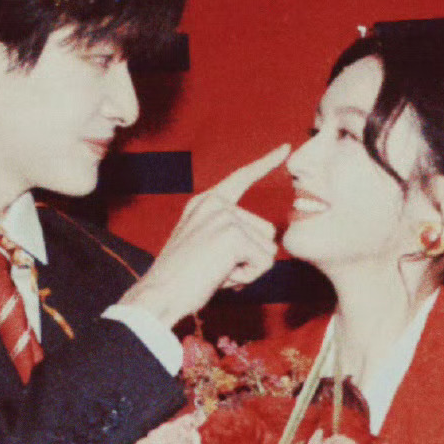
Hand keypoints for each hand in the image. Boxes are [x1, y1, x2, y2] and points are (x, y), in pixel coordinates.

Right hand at [120, 145, 289, 327]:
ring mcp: (224, 217)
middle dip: (250, 258)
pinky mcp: (233, 235)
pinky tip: (221, 277)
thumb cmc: (181, 280)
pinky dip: (247, 278)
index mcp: (205, 203)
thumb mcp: (204, 246)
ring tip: (216, 273)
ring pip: (267, 249)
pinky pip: (263, 263)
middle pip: (266, 231)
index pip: (240, 178)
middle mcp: (215, 204)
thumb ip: (230, 236)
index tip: (285, 148)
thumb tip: (267, 249)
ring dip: (249, 269)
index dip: (264, 164)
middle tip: (216, 268)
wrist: (158, 295)